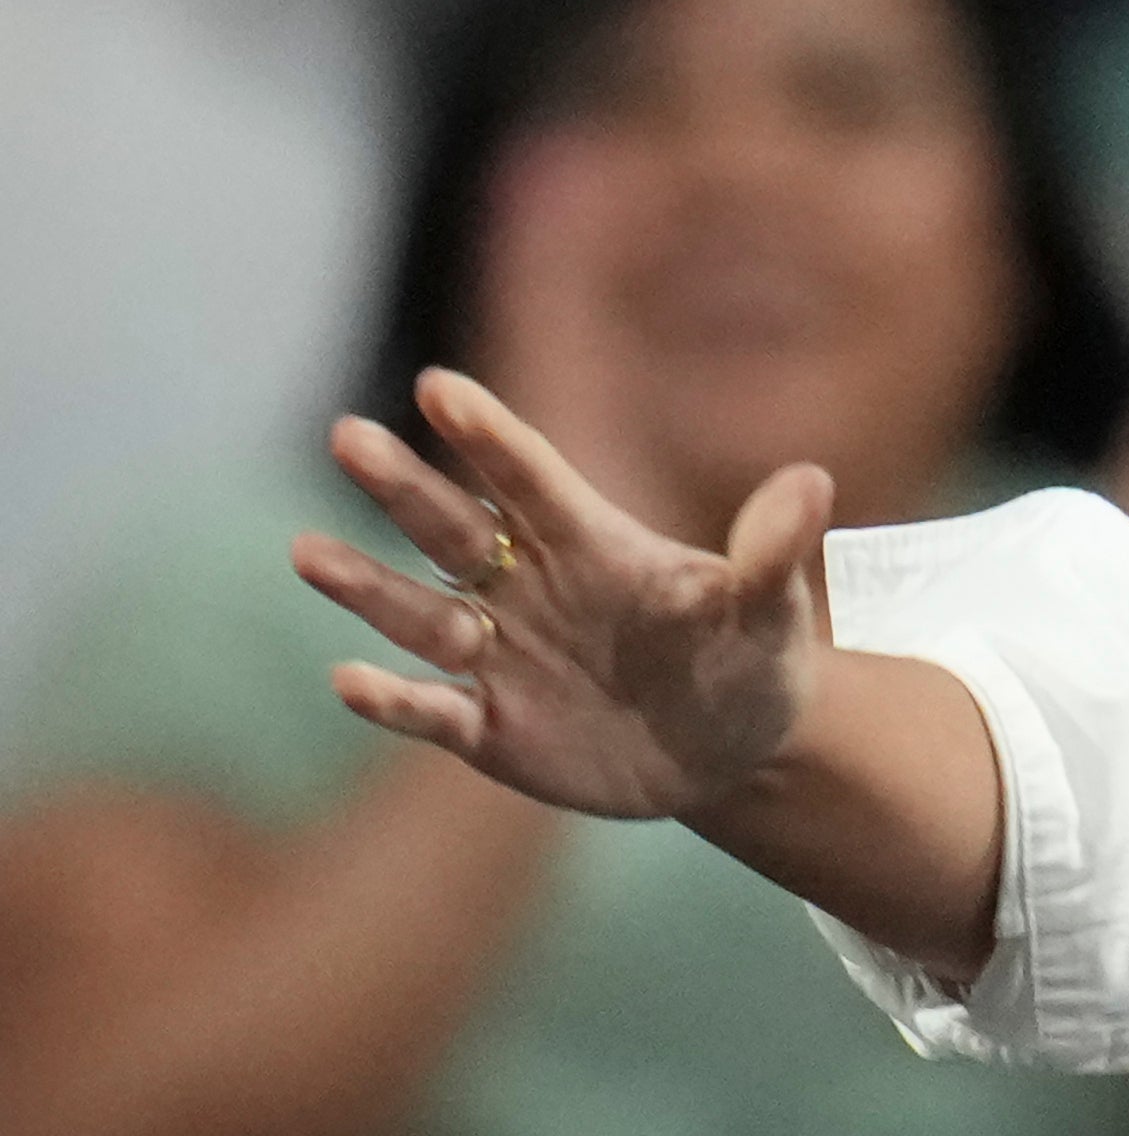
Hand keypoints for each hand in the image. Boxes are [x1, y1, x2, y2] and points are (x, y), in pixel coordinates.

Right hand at [299, 374, 831, 822]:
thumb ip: (773, 551)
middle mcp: (528, 587)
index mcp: (590, 544)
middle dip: (402, 486)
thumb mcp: (770, 609)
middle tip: (350, 435)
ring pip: (417, 611)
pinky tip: (349, 679)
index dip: (490, 436)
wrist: (735, 749)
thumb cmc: (749, 656)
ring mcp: (501, 655)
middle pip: (453, 527)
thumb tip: (814, 482)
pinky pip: (430, 709)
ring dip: (366, 585)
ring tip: (307, 550)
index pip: (533, 480)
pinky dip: (392, 698)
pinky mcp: (490, 728)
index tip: (440, 386)